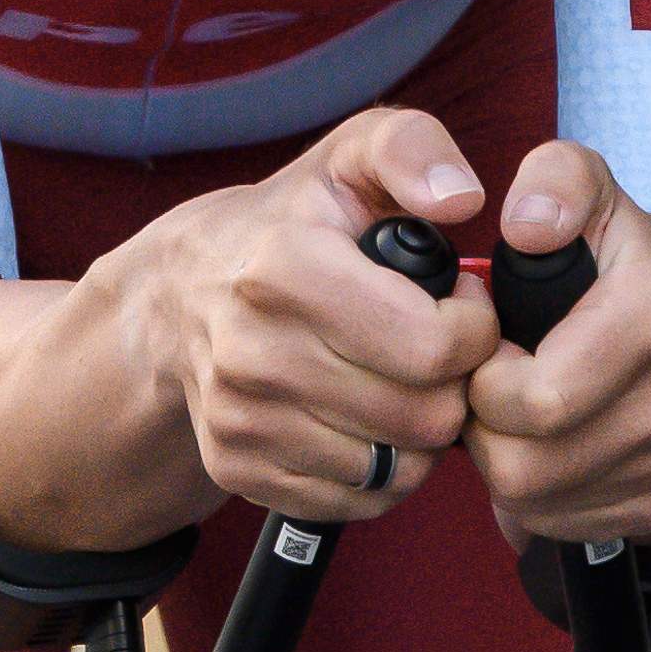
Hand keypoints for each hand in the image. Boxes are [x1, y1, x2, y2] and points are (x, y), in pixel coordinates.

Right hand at [127, 105, 499, 523]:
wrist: (176, 294)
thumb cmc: (289, 223)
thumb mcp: (347, 157)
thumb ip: (411, 149)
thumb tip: (461, 198)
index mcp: (282, 270)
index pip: (433, 346)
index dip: (474, 327)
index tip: (457, 303)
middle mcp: (250, 352)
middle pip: (424, 415)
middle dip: (454, 383)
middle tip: (436, 348)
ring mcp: (238, 418)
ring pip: (398, 467)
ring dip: (422, 432)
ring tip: (403, 380)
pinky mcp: (237, 468)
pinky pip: (359, 502)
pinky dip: (383, 470)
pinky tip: (370, 419)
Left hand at [465, 139, 650, 550]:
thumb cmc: (636, 265)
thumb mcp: (597, 193)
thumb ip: (557, 180)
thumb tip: (526, 224)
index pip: (536, 398)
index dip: (481, 375)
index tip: (487, 343)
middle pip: (524, 461)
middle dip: (482, 424)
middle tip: (489, 383)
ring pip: (535, 499)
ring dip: (501, 458)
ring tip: (514, 409)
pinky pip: (564, 521)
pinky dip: (536, 491)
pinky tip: (547, 442)